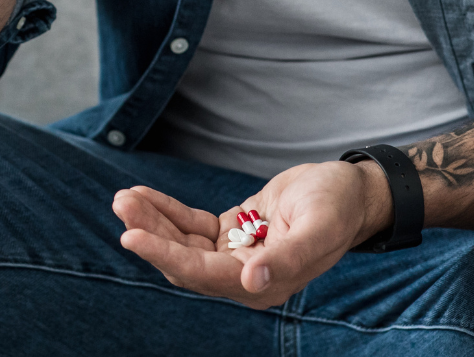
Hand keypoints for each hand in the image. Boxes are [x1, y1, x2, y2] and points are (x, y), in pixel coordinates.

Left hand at [112, 160, 392, 308]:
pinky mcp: (231, 234)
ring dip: (153, 221)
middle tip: (122, 204)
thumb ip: (287, 257)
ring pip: (182, 243)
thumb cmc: (338, 206)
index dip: (165, 255)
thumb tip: (252, 281)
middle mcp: (244, 277)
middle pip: (184, 261)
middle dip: (151, 233)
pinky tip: (144, 195)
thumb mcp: (318, 227)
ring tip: (125, 197)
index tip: (130, 236)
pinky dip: (167, 211)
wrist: (351, 190)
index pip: (203, 274)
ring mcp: (235, 256)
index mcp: (264, 283)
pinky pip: (191, 226)